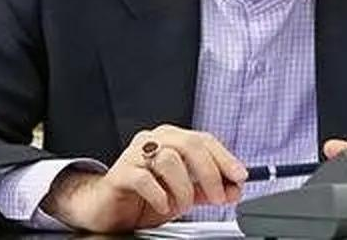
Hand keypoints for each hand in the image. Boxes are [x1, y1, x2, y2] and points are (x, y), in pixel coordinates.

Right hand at [40, 124, 246, 231]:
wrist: (106, 208)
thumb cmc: (142, 196)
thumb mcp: (182, 193)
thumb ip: (207, 189)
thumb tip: (234, 188)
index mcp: (170, 139)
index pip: (204, 140)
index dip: (225, 158)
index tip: (241, 176)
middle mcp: (152, 140)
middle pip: (190, 144)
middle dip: (210, 173)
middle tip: (217, 198)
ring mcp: (134, 155)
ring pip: (169, 160)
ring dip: (183, 188)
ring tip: (181, 205)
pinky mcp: (119, 173)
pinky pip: (144, 179)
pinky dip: (160, 195)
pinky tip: (164, 206)